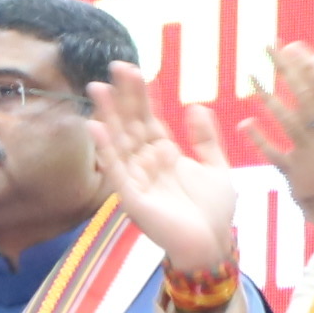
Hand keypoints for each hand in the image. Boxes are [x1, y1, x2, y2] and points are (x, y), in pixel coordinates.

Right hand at [87, 61, 243, 275]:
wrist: (213, 246)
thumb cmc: (214, 212)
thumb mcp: (217, 167)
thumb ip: (206, 140)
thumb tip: (195, 106)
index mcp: (164, 155)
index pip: (148, 118)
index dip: (140, 95)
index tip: (133, 69)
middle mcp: (146, 164)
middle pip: (130, 124)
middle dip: (123, 97)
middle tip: (114, 66)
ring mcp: (136, 180)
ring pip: (119, 142)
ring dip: (108, 115)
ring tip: (99, 89)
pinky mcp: (132, 199)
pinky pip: (115, 171)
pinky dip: (105, 150)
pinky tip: (96, 127)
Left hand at [231, 43, 313, 249]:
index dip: (309, 66)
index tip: (291, 45)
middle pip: (306, 96)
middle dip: (287, 69)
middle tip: (268, 46)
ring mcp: (313, 156)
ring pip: (288, 121)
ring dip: (268, 97)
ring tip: (250, 76)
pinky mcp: (296, 176)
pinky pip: (275, 154)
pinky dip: (260, 139)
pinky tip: (245, 124)